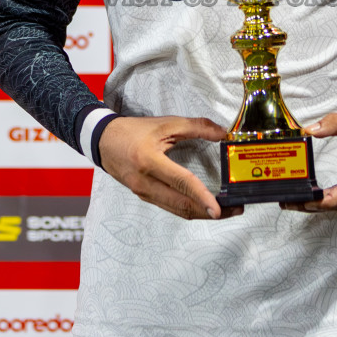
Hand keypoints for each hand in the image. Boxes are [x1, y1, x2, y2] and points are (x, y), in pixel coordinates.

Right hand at [98, 115, 242, 220]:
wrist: (102, 141)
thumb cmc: (133, 131)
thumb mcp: (165, 123)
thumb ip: (195, 126)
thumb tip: (222, 133)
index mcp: (150, 161)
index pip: (181, 183)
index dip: (202, 197)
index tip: (220, 208)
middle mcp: (145, 182)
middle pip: (182, 205)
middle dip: (209, 212)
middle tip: (234, 209)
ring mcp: (143, 193)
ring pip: (177, 210)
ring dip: (201, 213)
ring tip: (224, 211)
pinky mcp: (144, 196)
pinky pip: (170, 207)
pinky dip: (188, 209)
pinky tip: (202, 206)